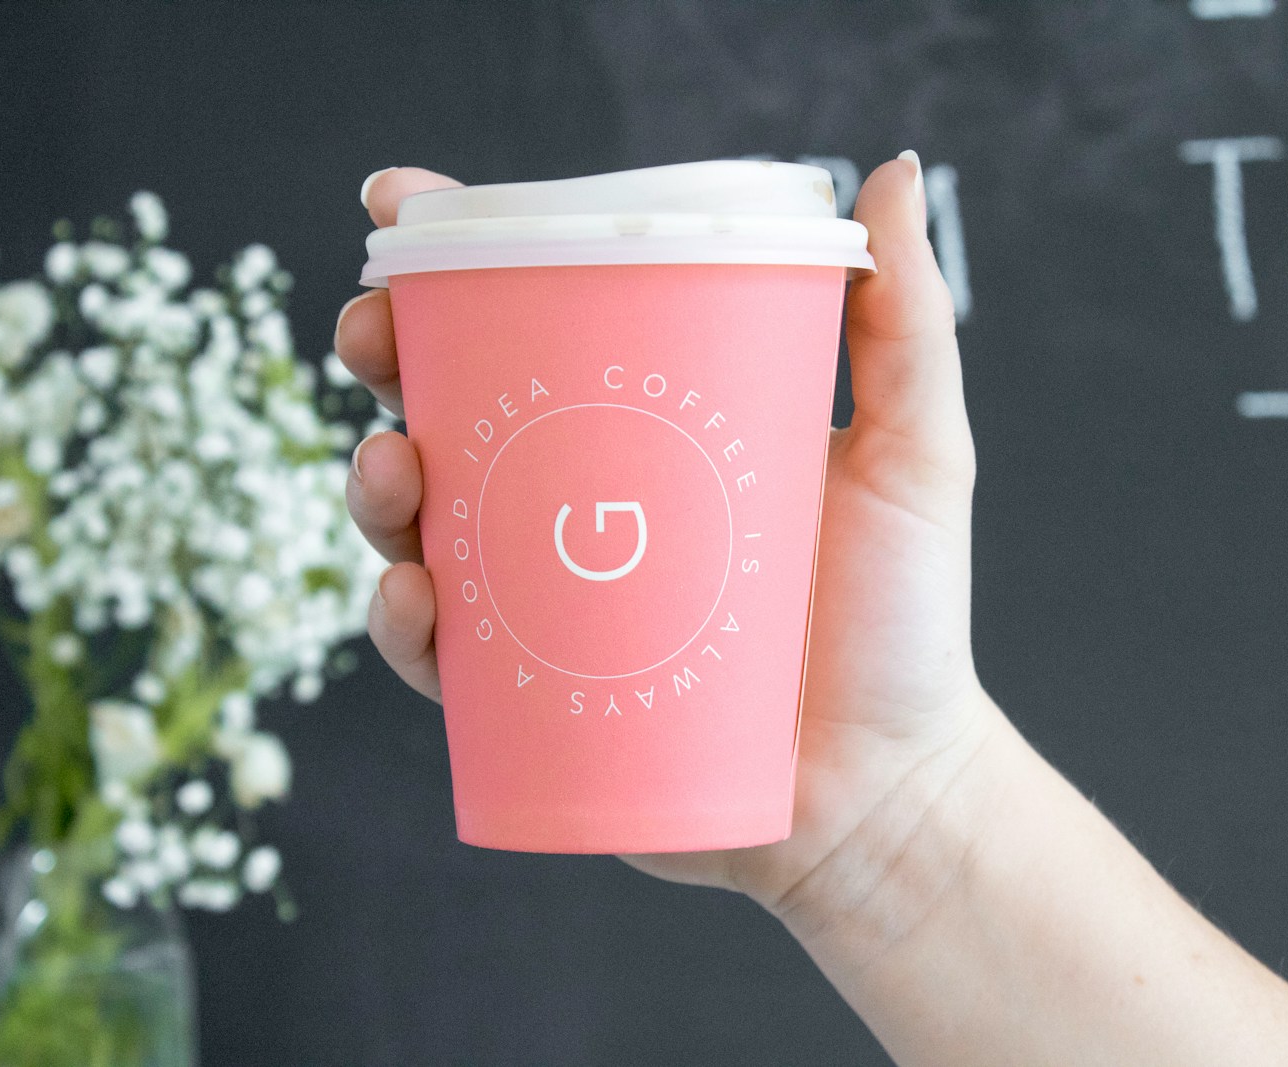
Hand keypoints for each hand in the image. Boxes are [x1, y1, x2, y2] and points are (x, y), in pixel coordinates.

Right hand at [335, 159, 996, 927]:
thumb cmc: (902, 622)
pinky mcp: (537, 700)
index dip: (458, 262)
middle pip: (453, 411)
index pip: (540, 325)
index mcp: (651, 428)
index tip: (405, 208)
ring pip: (425, 527)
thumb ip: (902, 322)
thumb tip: (892, 172)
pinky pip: (444, 660)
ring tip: (395, 469)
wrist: (887, 791)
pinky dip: (406, 625)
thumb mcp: (914, 454)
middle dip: (387, 360)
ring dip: (377, 487)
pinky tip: (416, 598)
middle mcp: (584, 507)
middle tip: (374, 333)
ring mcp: (552, 603)